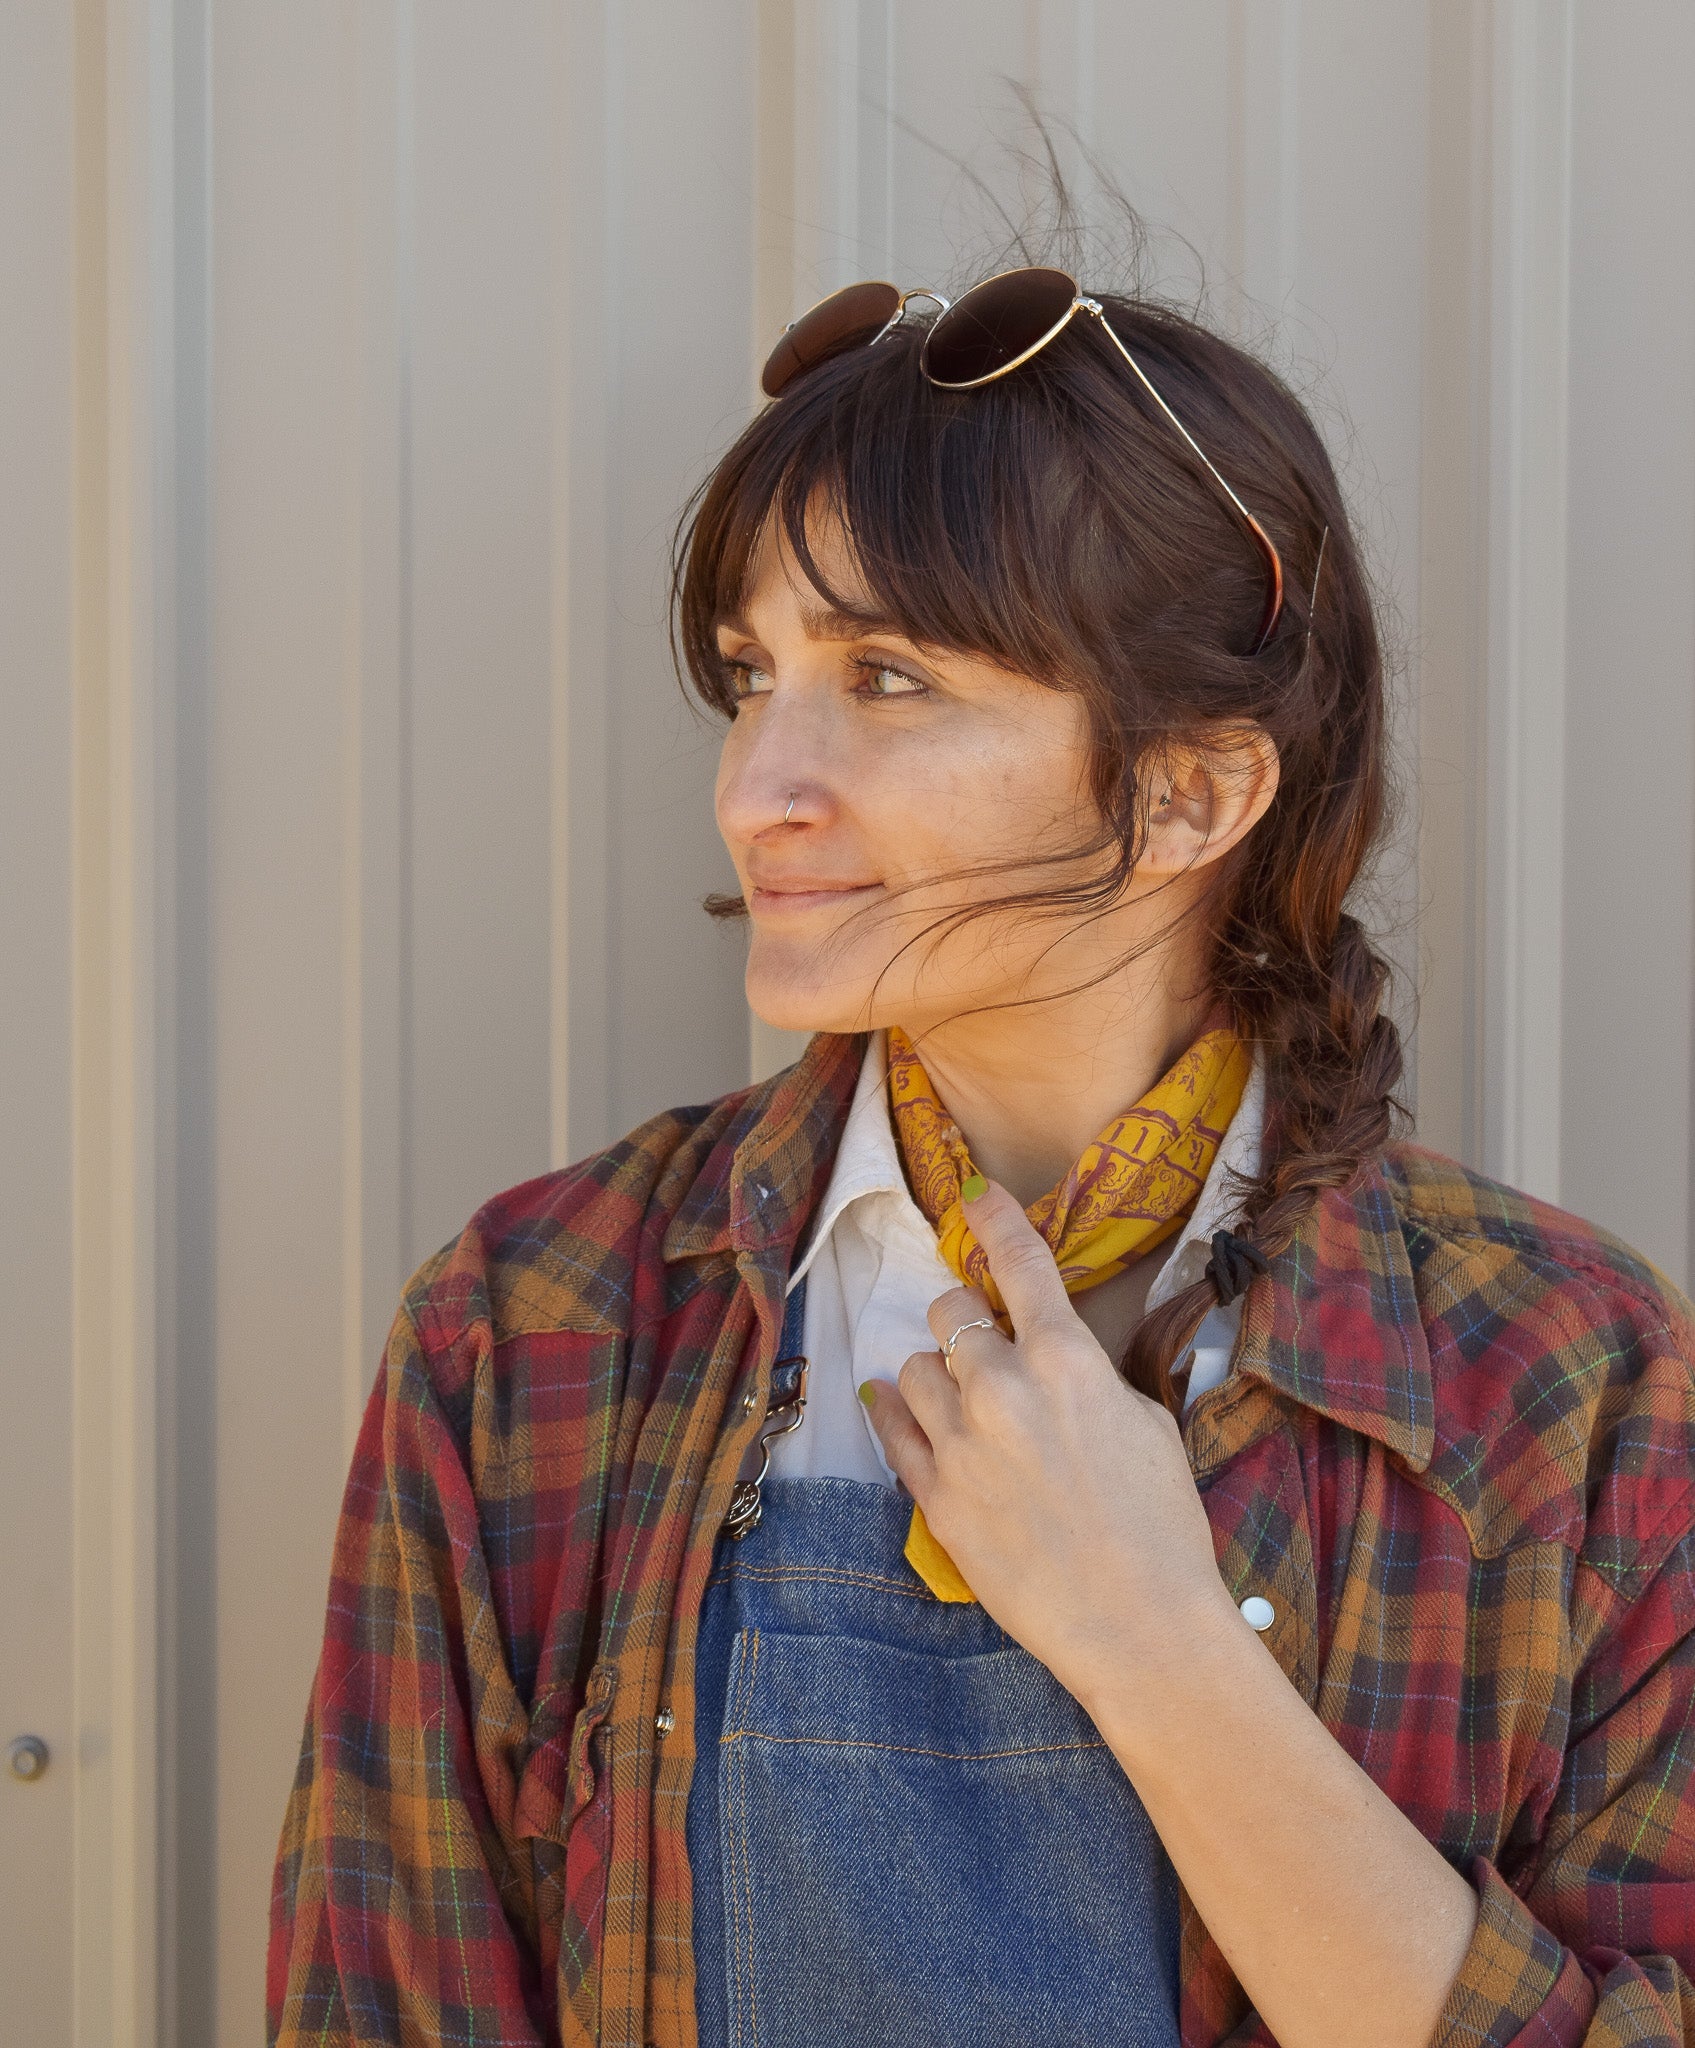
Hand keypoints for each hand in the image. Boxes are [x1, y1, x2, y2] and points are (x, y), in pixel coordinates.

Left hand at [861, 1178, 1240, 1731]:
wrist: (1140, 1625)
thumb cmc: (1162, 1524)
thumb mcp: (1147, 1423)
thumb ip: (1090, 1375)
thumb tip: (1057, 1355)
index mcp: (1066, 1360)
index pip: (1019, 1262)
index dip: (993, 1217)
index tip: (975, 1192)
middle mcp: (1002, 1388)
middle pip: (950, 1311)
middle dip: (967, 1320)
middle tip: (986, 1346)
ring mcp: (960, 1443)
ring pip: (913, 1367)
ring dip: (936, 1373)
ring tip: (963, 1401)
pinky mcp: (935, 1496)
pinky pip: (892, 1429)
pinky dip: (896, 1412)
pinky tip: (900, 1408)